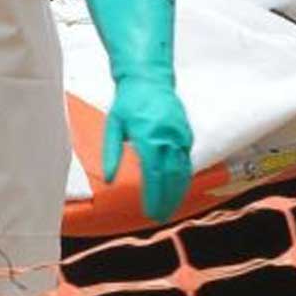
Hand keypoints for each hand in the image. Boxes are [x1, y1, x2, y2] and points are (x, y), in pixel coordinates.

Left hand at [102, 76, 194, 222]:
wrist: (149, 78)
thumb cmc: (128, 102)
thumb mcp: (113, 126)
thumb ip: (112, 154)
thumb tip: (109, 180)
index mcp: (149, 137)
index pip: (154, 175)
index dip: (154, 197)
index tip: (151, 213)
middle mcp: (168, 137)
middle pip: (171, 177)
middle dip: (167, 199)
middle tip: (161, 217)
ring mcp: (180, 135)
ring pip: (183, 170)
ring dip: (177, 191)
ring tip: (170, 208)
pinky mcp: (186, 132)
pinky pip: (186, 159)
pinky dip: (183, 176)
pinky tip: (177, 187)